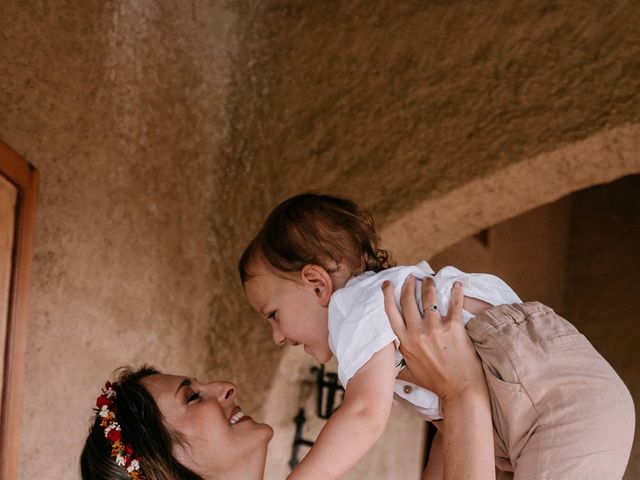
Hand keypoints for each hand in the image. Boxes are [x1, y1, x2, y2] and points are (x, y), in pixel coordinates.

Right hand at [382, 276, 485, 402]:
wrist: (459, 390)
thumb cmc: (435, 383)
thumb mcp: (409, 373)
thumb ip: (397, 363)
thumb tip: (386, 363)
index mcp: (404, 341)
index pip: (391, 312)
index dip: (387, 295)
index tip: (387, 284)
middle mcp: (417, 332)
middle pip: (408, 299)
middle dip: (409, 284)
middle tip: (411, 276)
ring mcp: (435, 328)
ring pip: (429, 297)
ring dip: (429, 285)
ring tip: (430, 279)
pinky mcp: (454, 327)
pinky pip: (454, 303)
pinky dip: (456, 291)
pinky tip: (457, 284)